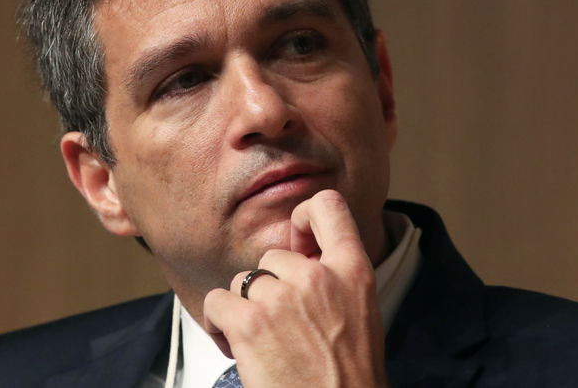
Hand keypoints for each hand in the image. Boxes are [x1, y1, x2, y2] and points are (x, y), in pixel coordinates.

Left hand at [203, 190, 387, 387]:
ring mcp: (282, 298)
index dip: (305, 215)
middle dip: (269, 286)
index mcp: (352, 272)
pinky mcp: (250, 323)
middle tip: (279, 324)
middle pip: (273, 256)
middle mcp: (317, 277)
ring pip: (243, 280)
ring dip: (243, 308)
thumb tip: (299, 258)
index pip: (328, 207)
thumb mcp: (360, 314)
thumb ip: (334, 279)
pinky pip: (218, 301)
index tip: (297, 237)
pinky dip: (217, 323)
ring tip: (258, 340)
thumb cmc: (349, 377)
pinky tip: (233, 344)